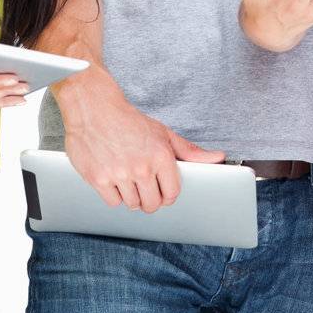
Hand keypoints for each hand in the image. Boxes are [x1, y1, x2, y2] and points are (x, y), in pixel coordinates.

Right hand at [61, 83, 223, 212]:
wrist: (94, 108)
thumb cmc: (129, 121)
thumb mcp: (164, 133)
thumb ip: (190, 151)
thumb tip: (217, 158)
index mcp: (161, 156)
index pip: (172, 194)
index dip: (168, 195)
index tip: (163, 191)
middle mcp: (141, 167)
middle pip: (152, 204)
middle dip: (151, 199)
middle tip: (145, 187)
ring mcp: (119, 174)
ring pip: (133, 204)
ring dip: (132, 196)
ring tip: (129, 179)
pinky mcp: (98, 179)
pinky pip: (113, 202)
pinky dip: (114, 195)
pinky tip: (114, 179)